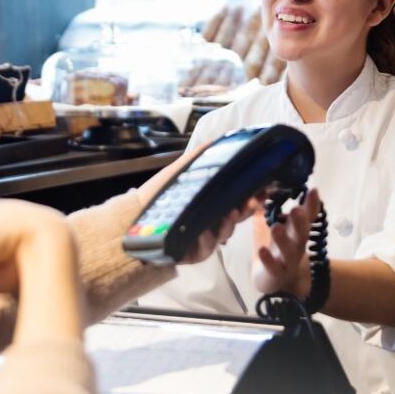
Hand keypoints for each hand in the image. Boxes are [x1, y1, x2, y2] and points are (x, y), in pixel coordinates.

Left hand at [137, 144, 266, 265]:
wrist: (133, 216)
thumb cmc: (160, 195)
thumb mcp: (180, 172)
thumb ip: (198, 158)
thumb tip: (215, 140)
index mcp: (213, 203)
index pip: (239, 199)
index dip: (252, 195)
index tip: (261, 189)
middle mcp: (212, 221)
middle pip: (238, 217)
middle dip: (247, 209)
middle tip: (253, 202)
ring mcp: (204, 238)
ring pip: (225, 233)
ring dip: (229, 224)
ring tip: (230, 213)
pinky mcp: (193, 253)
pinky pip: (206, 249)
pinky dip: (206, 241)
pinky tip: (204, 232)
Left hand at [252, 189, 320, 295]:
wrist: (281, 281)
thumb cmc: (282, 248)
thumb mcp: (288, 227)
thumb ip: (293, 210)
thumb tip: (304, 188)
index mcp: (298, 233)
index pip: (307, 217)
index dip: (311, 205)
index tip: (313, 191)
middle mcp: (296, 246)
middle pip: (301, 234)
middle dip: (300, 223)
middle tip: (296, 210)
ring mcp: (287, 261)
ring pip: (288, 251)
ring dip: (283, 239)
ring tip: (276, 227)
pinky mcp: (276, 274)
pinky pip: (272, 267)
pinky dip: (268, 260)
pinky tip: (262, 250)